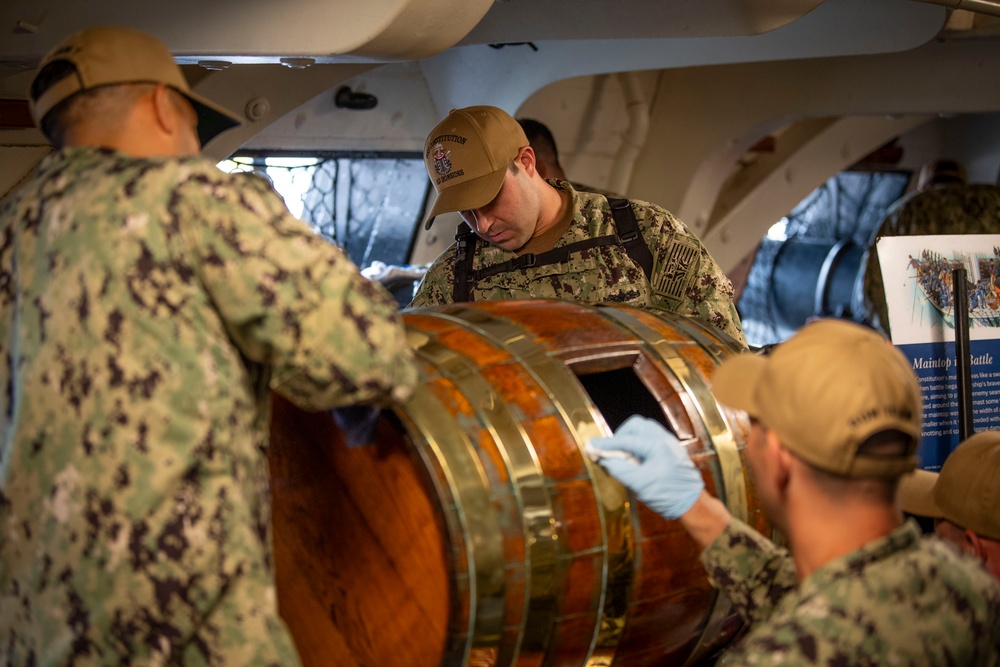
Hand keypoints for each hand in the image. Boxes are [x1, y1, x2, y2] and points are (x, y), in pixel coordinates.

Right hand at [588, 415, 703, 518]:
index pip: (625, 439)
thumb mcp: (639, 484)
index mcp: (656, 445)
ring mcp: (669, 443)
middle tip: (611, 451)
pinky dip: (638, 444)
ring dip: (630, 439)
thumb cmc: (667, 495)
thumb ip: (619, 469)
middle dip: (620, 436)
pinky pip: (650, 439)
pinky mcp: (671, 450)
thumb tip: (604, 459)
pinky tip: (635, 459)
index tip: (592, 446)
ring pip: (644, 431)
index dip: (607, 444)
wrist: (693, 504)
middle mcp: (664, 439)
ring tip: (623, 456)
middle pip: (636, 426)